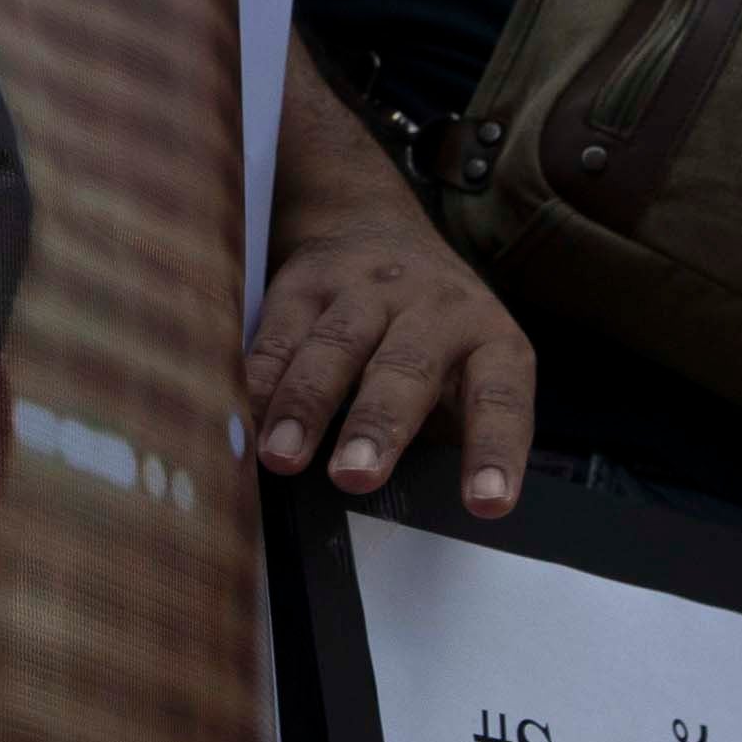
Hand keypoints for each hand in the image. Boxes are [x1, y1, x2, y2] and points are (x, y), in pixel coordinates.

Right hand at [254, 44, 532, 508]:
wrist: (376, 226)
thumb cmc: (431, 337)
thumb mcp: (463, 375)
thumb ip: (444, 434)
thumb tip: (407, 515)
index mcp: (490, 340)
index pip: (500, 399)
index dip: (495, 452)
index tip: (487, 506)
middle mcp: (435, 309)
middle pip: (407, 369)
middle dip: (380, 425)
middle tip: (356, 476)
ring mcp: (369, 289)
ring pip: (337, 347)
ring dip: (307, 405)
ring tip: (283, 457)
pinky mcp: (307, 282)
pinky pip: (279, 336)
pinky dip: (258, 381)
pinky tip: (242, 417)